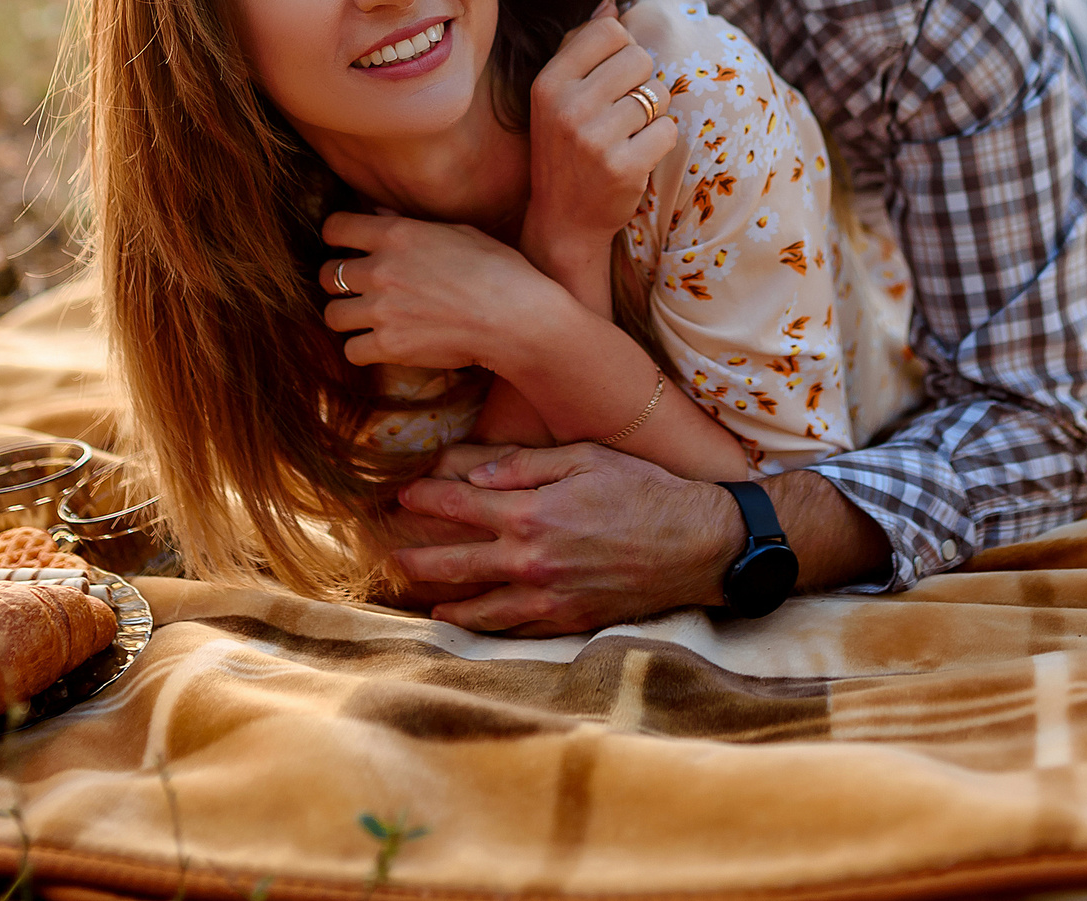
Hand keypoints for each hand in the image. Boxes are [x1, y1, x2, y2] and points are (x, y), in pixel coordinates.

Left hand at [320, 212, 571, 373]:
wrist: (518, 319)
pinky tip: (380, 343)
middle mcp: (382, 270)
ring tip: (366, 318)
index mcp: (397, 235)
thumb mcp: (459, 232)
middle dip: (338, 280)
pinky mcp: (390, 347)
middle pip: (328, 275)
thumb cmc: (499, 270)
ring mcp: (382, 310)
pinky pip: (351, 351)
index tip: (344, 246)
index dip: (336, 237)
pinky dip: (362, 349)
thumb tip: (379, 215)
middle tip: (355, 287)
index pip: (335, 229)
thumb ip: (411, 224)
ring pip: (332, 315)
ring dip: (347, 316)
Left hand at [390, 442, 742, 633]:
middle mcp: (531, 560)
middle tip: (390, 554)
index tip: (403, 495)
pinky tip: (464, 621)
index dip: (425, 498)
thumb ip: (523, 464)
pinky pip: (512, 628)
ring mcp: (547, 597)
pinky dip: (482, 625)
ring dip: (441, 599)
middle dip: (416, 556)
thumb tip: (473, 473)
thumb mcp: (585, 457)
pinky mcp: (566, 621)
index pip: (460, 505)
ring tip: (416, 595)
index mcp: (532, 512)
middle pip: (454, 562)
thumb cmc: (643, 490)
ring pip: (477, 606)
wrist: (696, 544)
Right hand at [521, 0, 677, 286]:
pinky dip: (661, 142)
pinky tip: (638, 156)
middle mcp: (567, 106)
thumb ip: (581, 47)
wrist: (564, 220)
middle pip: (640, 59)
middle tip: (623, 113)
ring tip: (627, 136)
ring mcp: (595, 138)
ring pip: (658, 95)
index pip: (610, 33)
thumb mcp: (556, 97)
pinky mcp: (623, 166)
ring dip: (653, 115)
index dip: (623, 52)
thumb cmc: (564, 149)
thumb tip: (611, 5)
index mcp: (549, 82)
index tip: (613, 80)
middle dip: (642, 83)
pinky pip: (668, 130)